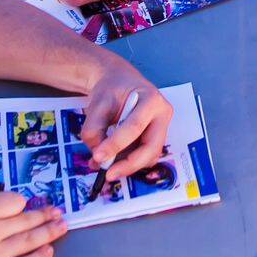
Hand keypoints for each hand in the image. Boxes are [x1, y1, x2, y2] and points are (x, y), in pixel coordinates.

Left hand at [77, 61, 173, 179]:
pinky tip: (111, 160)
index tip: (98, 156)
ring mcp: (161, 128)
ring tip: (104, 166)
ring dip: (127, 165)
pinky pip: (143, 156)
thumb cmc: (111, 88)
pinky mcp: (154, 138)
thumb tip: (97, 156)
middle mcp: (162, 115)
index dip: (116, 144)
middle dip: (130, 164)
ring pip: (149, 156)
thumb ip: (94, 129)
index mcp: (152, 99)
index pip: (135, 126)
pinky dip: (127, 162)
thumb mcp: (98, 103)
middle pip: (152, 147)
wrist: (118, 82)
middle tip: (108, 175)